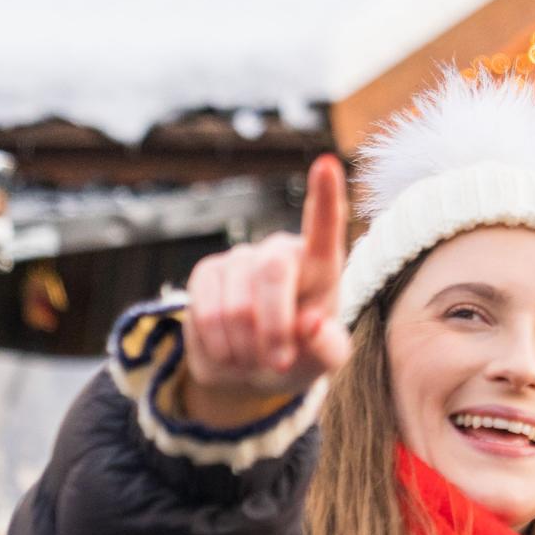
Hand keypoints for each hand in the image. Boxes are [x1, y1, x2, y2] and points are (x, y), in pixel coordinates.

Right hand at [178, 154, 351, 426]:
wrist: (255, 370)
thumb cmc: (301, 356)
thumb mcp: (325, 360)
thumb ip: (328, 346)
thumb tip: (312, 323)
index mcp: (321, 266)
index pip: (325, 227)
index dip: (325, 197)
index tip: (326, 164)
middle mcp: (280, 252)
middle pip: (273, 272)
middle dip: (275, 326)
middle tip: (278, 364)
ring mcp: (241, 259)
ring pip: (237, 304)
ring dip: (246, 346)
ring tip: (256, 359)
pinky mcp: (207, 273)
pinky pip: (206, 312)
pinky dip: (220, 345)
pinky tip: (231, 351)